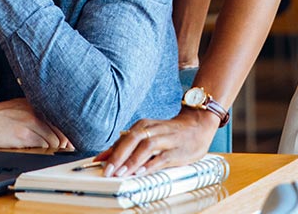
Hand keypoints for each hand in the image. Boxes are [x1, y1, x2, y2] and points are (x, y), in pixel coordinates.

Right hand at [0, 98, 72, 150]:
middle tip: (64, 150)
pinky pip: (42, 146)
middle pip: (60, 131)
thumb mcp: (19, 107)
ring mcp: (30, 123)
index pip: (59, 119)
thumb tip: (53, 129)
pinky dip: (44, 151)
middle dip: (63, 143)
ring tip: (50, 152)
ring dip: (53, 148)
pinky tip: (38, 151)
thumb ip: (36, 114)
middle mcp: (35, 112)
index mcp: (36, 105)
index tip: (69, 142)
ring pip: (53, 140)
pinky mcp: (23, 135)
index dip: (66, 133)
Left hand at [92, 107, 218, 176]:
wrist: (198, 125)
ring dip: (133, 160)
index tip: (99, 163)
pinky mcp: (177, 150)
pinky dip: (151, 164)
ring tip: (122, 173)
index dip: (110, 151)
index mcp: (143, 125)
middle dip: (118, 156)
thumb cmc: (169, 133)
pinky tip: (142, 172)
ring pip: (146, 147)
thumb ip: (128, 144)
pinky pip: (162, 157)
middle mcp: (153, 129)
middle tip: (108, 170)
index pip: (123, 138)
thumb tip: (105, 156)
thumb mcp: (147, 134)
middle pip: (132, 140)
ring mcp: (166, 139)